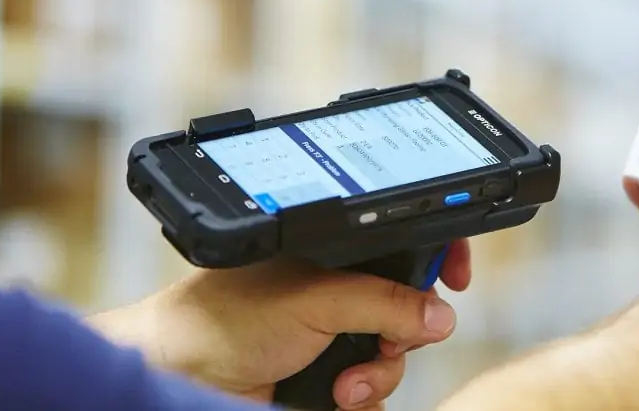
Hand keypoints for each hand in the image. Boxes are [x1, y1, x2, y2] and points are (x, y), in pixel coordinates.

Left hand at [90, 241, 471, 409]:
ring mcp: (334, 337)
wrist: (183, 376)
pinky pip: (374, 393)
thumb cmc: (227, 317)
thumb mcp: (317, 299)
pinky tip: (336, 398)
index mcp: (338, 252)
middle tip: (388, 343)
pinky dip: (364, 399)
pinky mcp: (327, 378)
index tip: (455, 280)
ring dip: (378, 374)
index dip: (437, 258)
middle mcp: (339, 291)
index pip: (404, 244)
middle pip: (409, 308)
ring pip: (395, 356)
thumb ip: (384, 302)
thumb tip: (440, 314)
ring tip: (344, 383)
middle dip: (404, 333)